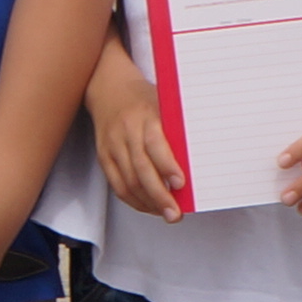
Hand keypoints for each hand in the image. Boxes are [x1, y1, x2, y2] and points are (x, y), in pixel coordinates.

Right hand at [86, 44, 186, 219]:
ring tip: (165, 213)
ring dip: (147, 202)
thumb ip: (177, 129)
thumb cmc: (143, 98)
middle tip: (174, 213)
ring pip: (128, 181)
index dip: (167, 166)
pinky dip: (132, 199)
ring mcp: (112, 145)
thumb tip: (198, 161)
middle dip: (159, 195)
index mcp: (145, 116)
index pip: (155, 145)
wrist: (108, 88)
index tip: (181, 184)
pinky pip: (117, 184)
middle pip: (141, 169)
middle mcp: (126, 132)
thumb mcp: (164, 103)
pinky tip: (147, 206)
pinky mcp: (104, 156)